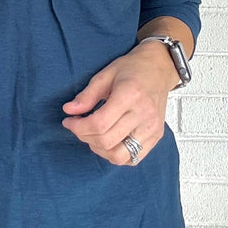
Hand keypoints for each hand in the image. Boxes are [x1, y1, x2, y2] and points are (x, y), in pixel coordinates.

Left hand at [60, 41, 177, 165]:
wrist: (159, 69)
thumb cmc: (133, 69)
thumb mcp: (105, 75)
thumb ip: (87, 95)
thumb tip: (69, 110)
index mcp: (130, 95)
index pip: (99, 123)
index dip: (78, 127)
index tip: (69, 121)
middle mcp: (144, 115)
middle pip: (107, 141)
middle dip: (84, 137)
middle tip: (77, 127)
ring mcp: (152, 128)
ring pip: (119, 155)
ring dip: (99, 149)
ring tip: (92, 135)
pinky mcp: (156, 137)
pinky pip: (132, 159)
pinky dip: (115, 155)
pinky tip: (108, 141)